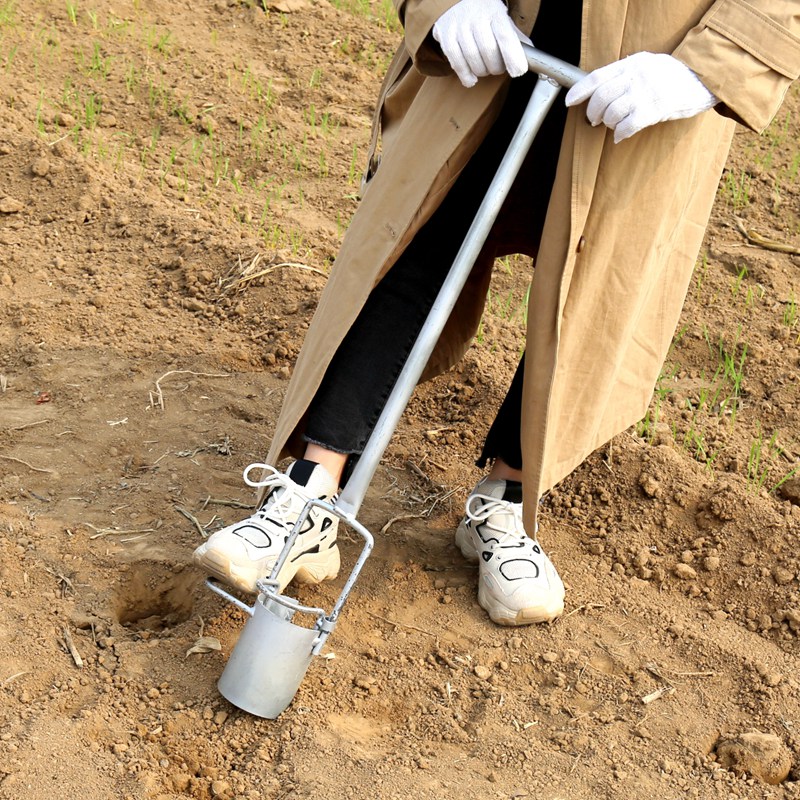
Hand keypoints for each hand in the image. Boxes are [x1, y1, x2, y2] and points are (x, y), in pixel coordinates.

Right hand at [432, 0, 530, 88]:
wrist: (455, 1)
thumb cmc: (483, 13)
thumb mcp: (501, 18)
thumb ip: (515, 37)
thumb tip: (532, 57)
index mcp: (494, 12)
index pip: (505, 36)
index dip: (512, 56)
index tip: (518, 71)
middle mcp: (475, 17)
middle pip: (489, 53)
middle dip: (496, 67)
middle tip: (498, 67)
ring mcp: (459, 27)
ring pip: (474, 61)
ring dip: (483, 72)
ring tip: (485, 68)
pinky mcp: (445, 37)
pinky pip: (457, 64)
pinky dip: (466, 76)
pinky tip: (472, 78)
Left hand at [565, 52, 716, 142]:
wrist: (702, 80)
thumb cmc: (671, 75)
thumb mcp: (647, 64)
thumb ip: (624, 73)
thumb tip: (598, 89)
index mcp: (632, 63)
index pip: (597, 77)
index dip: (579, 91)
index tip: (569, 102)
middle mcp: (636, 77)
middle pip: (601, 99)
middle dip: (592, 114)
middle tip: (594, 120)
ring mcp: (645, 93)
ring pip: (612, 114)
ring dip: (608, 124)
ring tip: (614, 125)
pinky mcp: (654, 110)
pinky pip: (627, 127)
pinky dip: (620, 134)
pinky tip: (621, 135)